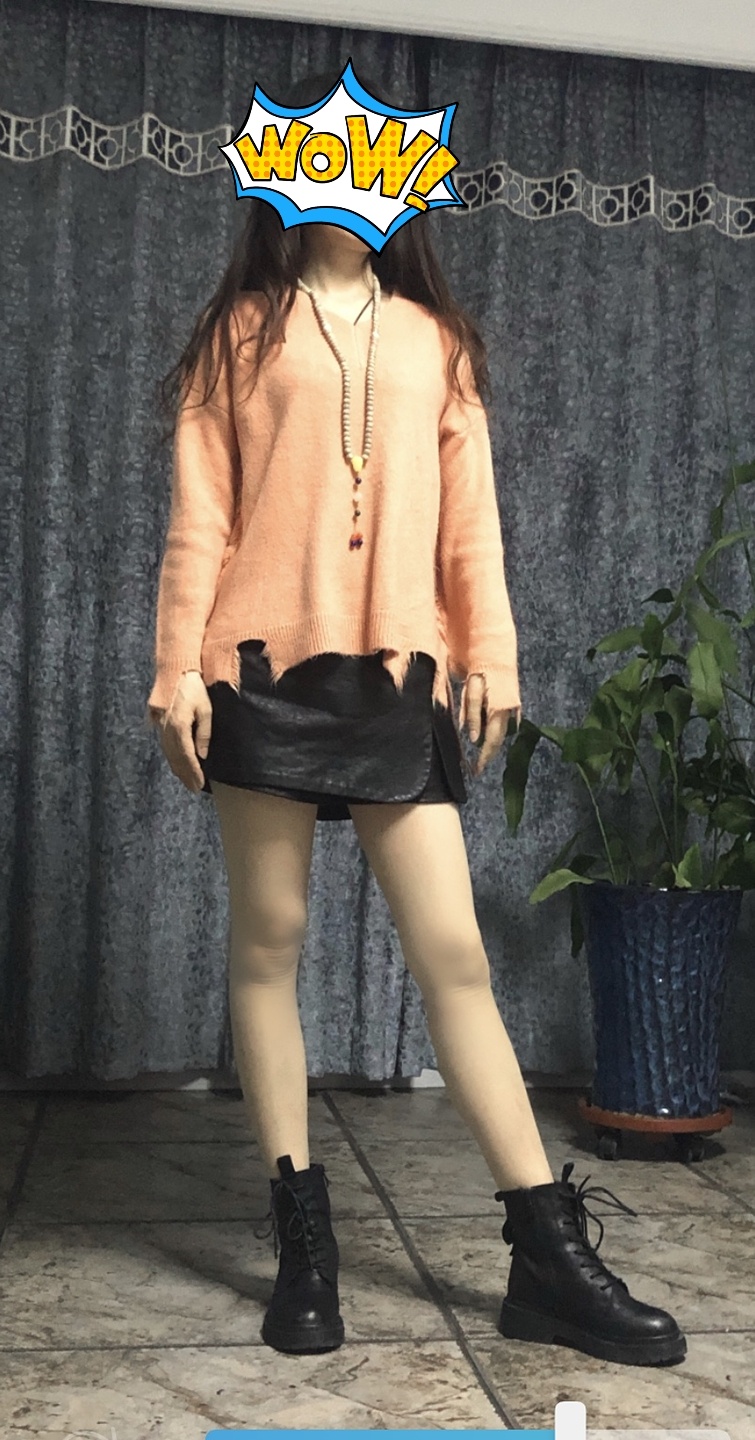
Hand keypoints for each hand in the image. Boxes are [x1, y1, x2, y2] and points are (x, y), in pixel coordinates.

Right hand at [154, 670, 211, 792]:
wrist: (177, 673)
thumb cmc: (195, 689)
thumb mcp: (206, 709)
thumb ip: (204, 733)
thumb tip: (202, 754)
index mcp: (178, 726)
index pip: (186, 755)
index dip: (193, 771)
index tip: (200, 783)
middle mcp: (167, 729)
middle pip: (176, 758)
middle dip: (185, 775)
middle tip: (194, 788)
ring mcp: (161, 727)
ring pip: (169, 754)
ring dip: (178, 769)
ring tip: (187, 781)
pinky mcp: (160, 725)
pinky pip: (166, 747)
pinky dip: (172, 759)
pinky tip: (178, 765)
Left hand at [462, 673, 516, 777]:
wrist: (494, 650)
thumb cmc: (481, 669)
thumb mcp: (472, 690)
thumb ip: (473, 714)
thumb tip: (474, 739)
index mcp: (499, 710)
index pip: (492, 741)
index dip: (485, 757)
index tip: (477, 771)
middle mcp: (509, 712)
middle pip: (498, 740)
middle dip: (487, 754)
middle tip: (476, 767)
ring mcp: (511, 708)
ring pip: (500, 732)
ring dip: (489, 743)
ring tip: (476, 754)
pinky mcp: (509, 703)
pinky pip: (501, 723)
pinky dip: (492, 731)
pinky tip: (483, 734)